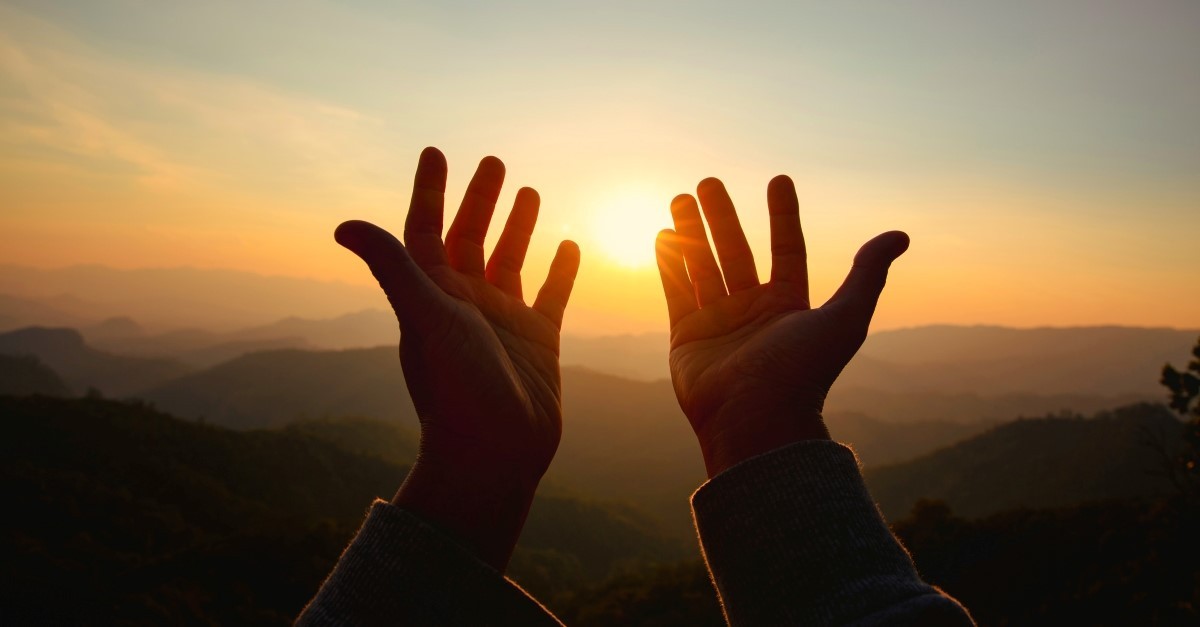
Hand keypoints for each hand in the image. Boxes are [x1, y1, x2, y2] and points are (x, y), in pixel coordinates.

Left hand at [335, 147, 579, 569]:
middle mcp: (465, 304)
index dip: (429, 191)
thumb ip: (392, 267)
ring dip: (518, 226)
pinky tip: (570, 244)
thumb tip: (342, 225)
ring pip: (511, 260)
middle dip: (480, 199)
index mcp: (432, 294)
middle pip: (470, 238)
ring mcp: (503, 322)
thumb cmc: (455, 388)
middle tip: (494, 161)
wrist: (494, 453)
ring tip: (529, 189)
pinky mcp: (538, 342)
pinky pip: (551, 296)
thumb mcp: (425, 318)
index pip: (425, 229)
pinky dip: (561, 270)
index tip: (436, 152)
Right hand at [655, 176, 907, 477]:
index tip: (778, 180)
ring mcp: (717, 324)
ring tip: (680, 198)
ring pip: (702, 267)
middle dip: (722, 217)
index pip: (787, 251)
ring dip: (691, 232)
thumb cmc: (803, 372)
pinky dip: (669, 263)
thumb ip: (868, 274)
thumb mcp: (846, 318)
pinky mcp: (686, 338)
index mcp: (789, 307)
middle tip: (708, 181)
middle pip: (736, 252)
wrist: (756, 420)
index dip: (783, 217)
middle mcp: (752, 313)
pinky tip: (663, 234)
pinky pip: (676, 292)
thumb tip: (901, 235)